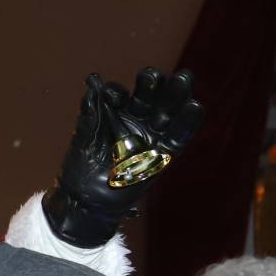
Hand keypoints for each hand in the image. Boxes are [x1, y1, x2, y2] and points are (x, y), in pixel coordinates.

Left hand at [42, 68, 202, 247]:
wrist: (86, 200)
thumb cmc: (81, 167)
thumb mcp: (84, 137)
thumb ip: (90, 111)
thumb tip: (92, 81)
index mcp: (116, 114)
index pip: (122, 95)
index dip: (118, 93)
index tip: (111, 97)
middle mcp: (137, 121)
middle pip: (150, 97)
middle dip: (154, 84)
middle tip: (155, 76)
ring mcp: (151, 136)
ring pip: (167, 112)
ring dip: (175, 96)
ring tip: (182, 79)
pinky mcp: (163, 153)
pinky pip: (178, 137)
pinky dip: (186, 123)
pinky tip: (194, 106)